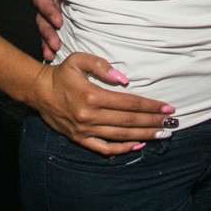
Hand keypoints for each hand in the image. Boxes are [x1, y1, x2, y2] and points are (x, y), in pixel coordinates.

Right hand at [29, 52, 177, 155]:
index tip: (167, 107)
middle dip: (152, 122)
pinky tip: (137, 145)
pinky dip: (121, 149)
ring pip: (119, 136)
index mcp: (92, 96)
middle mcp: (90, 116)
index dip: (150, 106)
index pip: (129, 103)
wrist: (38, 91)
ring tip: (161, 134)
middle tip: (171, 122)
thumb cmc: (62, 73)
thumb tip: (124, 79)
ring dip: (143, 135)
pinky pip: (103, 148)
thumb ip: (102, 66)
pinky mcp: (79, 138)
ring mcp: (84, 130)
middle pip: (128, 121)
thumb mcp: (80, 60)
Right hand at [33, 0, 63, 60]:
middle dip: (47, 31)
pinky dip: (51, 41)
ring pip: (44, 24)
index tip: (59, 22)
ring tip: (51, 53)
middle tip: (55, 44)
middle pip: (41, 13)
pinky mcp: (59, 14)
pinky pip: (51, 28)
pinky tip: (52, 53)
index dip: (48, 10)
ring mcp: (53, 4)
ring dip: (47, 40)